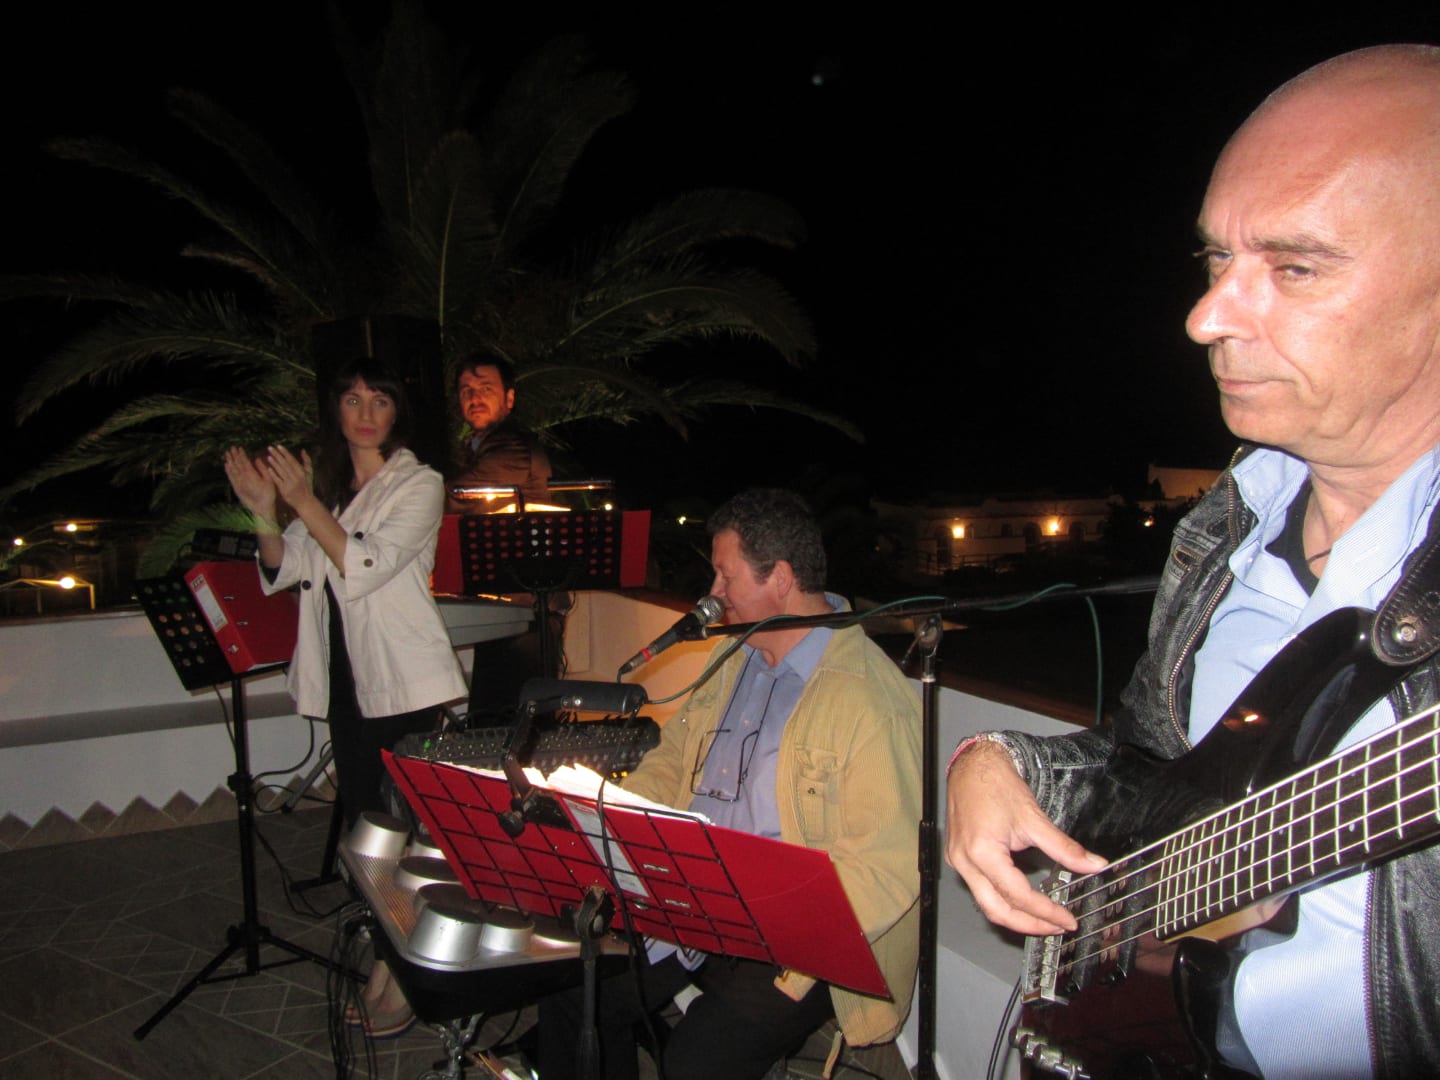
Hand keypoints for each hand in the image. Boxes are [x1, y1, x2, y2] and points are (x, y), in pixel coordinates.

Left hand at [223, 447, 276, 519]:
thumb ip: (263, 469)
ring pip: (232, 470)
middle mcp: (243, 478)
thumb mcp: (270, 480)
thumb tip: (256, 459)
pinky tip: (226, 465)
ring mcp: (238, 483)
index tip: (239, 448)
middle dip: (234, 455)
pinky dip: (228, 471)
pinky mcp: (236, 489)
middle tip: (231, 448)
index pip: (244, 461)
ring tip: (227, 454)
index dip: (241, 454)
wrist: (262, 508)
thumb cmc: (268, 494)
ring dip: (229, 461)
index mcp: (252, 475)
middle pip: (237, 464)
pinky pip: (230, 477)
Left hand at [265, 445, 315, 511]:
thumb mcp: (309, 473)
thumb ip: (307, 461)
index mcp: (302, 472)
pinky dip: (273, 474)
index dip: (285, 452)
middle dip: (277, 455)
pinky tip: (268, 468)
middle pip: (285, 464)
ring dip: (274, 463)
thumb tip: (303, 450)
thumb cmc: (307, 486)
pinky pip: (278, 480)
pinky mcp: (284, 490)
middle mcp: (296, 477)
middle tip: (270, 448)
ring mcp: (290, 483)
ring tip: (268, 456)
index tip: (279, 446)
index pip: (292, 460)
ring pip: (281, 471)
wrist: (305, 502)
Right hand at [944, 741, 1106, 935]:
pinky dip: (1002, 899)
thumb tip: (1094, 865)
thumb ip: (1065, 848)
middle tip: (1056, 927)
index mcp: (982, 853)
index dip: (1046, 912)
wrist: (972, 764)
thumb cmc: (997, 784)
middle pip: (997, 911)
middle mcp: (964, 862)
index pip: (1018, 896)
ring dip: (1015, 916)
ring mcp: (957, 861)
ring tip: (1043, 918)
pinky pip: (979, 889)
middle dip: (1029, 924)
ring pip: (985, 904)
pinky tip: (1022, 898)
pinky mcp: (957, 857)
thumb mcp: (1034, 818)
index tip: (1067, 920)